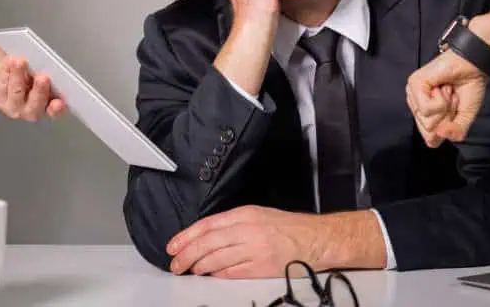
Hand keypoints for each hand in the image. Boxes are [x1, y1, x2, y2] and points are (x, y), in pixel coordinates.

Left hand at [0, 55, 65, 120]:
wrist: (4, 75)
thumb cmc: (28, 76)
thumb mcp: (41, 75)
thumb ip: (47, 77)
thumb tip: (50, 69)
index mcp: (48, 105)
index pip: (55, 110)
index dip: (57, 109)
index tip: (58, 102)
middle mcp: (30, 110)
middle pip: (35, 104)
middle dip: (40, 91)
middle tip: (43, 78)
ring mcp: (13, 106)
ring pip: (17, 92)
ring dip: (19, 76)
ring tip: (21, 62)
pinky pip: (2, 84)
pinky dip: (7, 70)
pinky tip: (10, 62)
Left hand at [166, 206, 327, 277]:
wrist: (315, 239)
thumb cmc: (289, 227)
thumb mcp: (259, 214)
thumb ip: (234, 224)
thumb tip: (208, 237)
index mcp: (245, 214)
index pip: (207, 225)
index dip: (186, 236)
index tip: (173, 246)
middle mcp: (247, 230)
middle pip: (208, 244)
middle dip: (187, 255)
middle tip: (176, 264)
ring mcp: (254, 250)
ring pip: (216, 260)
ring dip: (200, 267)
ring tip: (191, 270)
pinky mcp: (261, 268)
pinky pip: (232, 273)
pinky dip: (218, 275)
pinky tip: (211, 276)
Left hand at [406, 50, 488, 145]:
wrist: (474, 66)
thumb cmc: (468, 87)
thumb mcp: (464, 118)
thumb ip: (456, 133)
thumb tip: (440, 134)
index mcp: (424, 115)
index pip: (431, 141)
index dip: (448, 128)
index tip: (454, 110)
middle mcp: (415, 106)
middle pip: (429, 133)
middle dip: (447, 117)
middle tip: (451, 98)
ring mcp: (413, 95)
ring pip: (428, 122)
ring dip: (446, 106)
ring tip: (447, 91)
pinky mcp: (414, 85)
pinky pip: (427, 109)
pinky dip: (441, 99)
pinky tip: (442, 86)